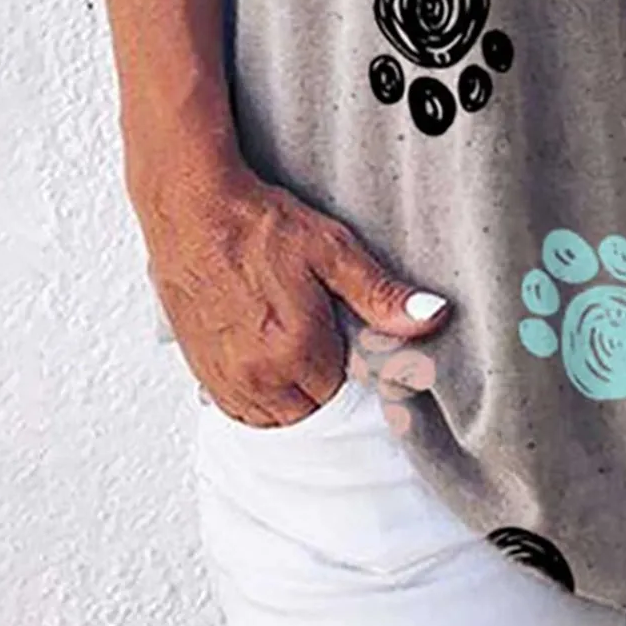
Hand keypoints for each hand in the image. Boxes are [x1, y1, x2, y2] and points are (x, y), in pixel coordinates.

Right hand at [135, 158, 449, 427]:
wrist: (191, 209)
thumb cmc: (259, 224)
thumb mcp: (332, 249)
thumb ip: (381, 294)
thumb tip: (433, 316)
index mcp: (295, 349)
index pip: (343, 391)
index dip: (352, 365)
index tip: (350, 338)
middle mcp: (257, 374)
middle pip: (309, 411)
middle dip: (323, 383)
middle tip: (324, 336)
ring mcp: (224, 376)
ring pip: (272, 416)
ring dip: (290, 396)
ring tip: (296, 347)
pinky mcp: (199, 369)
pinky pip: (237, 410)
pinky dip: (256, 397)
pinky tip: (265, 360)